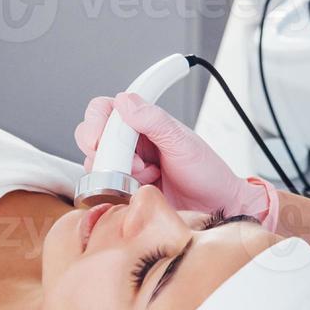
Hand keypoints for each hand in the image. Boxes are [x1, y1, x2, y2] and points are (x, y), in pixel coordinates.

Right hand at [74, 93, 276, 228]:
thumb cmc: (206, 173)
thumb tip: (125, 102)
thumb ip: (155, 121)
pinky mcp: (125, 191)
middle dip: (107, 152)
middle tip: (134, 163)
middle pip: (92, 138)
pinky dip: (121, 190)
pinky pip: (106, 190)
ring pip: (98, 165)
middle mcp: (131, 143)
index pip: (105, 110)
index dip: (96, 121)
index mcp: (144, 123)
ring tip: (149, 176)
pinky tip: (144, 190)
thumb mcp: (182, 143)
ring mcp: (126, 167)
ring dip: (119, 172)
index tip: (99, 139)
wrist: (217, 207)